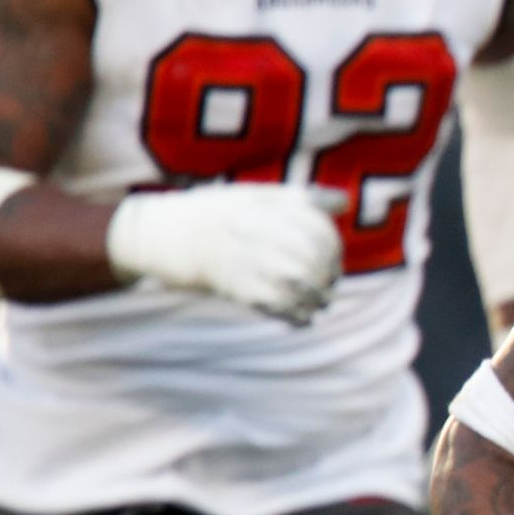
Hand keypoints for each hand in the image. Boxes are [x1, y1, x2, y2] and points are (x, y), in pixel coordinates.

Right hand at [106, 183, 346, 323]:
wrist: (169, 235)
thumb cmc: (218, 213)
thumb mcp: (258, 195)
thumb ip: (302, 200)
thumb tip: (344, 202)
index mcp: (268, 207)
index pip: (318, 231)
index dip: (334, 249)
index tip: (334, 260)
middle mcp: (261, 232)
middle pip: (312, 259)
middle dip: (328, 276)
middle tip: (330, 284)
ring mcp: (248, 260)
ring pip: (298, 285)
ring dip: (316, 298)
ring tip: (321, 303)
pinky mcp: (237, 287)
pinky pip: (275, 305)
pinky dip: (296, 316)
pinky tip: (304, 320)